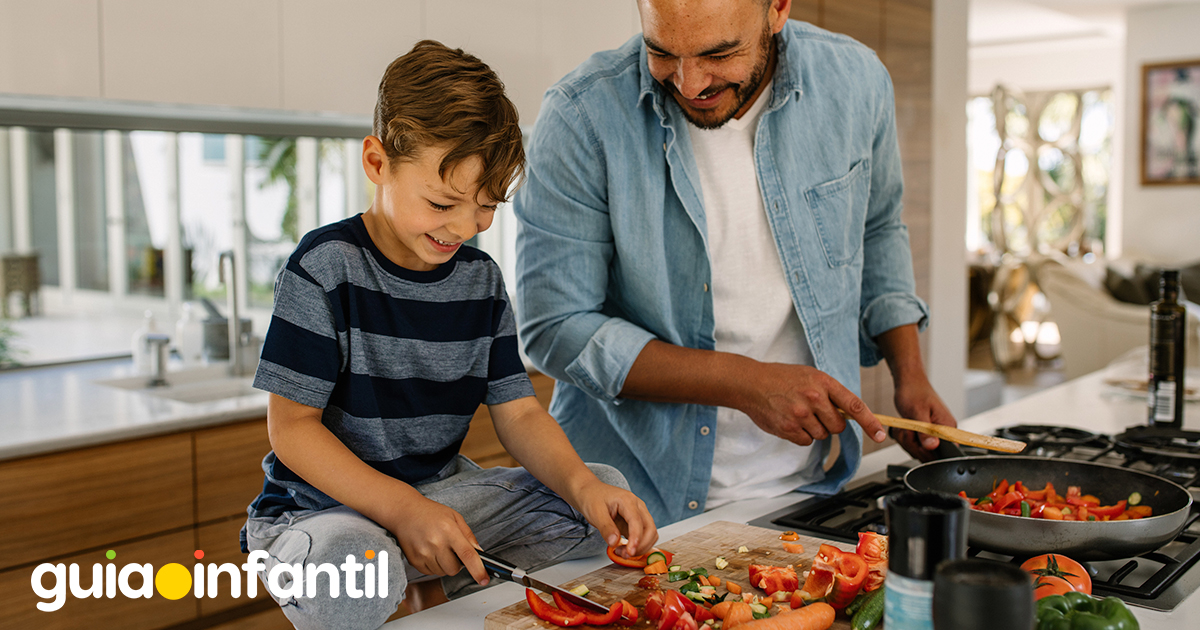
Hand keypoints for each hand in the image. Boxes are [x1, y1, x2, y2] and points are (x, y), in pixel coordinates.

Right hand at [381, 495, 488, 585]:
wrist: (404, 512)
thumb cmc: (431, 513)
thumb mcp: (455, 517)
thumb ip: (468, 535)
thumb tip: (479, 552)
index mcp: (449, 530)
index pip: (467, 555)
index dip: (478, 569)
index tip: (484, 579)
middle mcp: (436, 543)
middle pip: (454, 569)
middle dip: (457, 563)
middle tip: (452, 550)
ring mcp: (423, 553)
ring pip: (443, 572)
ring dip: (445, 565)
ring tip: (438, 548)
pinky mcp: (414, 561)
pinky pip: (431, 572)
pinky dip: (434, 566)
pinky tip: (430, 551)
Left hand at [570, 478, 658, 559]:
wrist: (591, 492)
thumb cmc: (593, 498)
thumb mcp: (595, 513)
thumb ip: (606, 528)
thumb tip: (614, 542)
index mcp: (628, 500)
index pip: (637, 522)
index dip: (636, 539)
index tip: (629, 552)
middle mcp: (638, 506)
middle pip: (650, 529)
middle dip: (641, 545)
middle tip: (624, 555)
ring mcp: (638, 514)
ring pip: (650, 534)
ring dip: (641, 547)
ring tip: (621, 552)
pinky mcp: (636, 522)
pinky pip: (643, 536)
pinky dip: (638, 545)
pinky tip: (624, 549)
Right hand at [737, 363, 887, 446]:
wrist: (751, 383)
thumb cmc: (781, 378)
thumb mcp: (810, 376)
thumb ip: (830, 393)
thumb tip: (849, 413)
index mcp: (823, 382)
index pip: (854, 405)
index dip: (871, 422)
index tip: (881, 435)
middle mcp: (814, 398)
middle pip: (838, 426)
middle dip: (830, 423)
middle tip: (815, 412)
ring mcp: (801, 414)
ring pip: (822, 435)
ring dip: (813, 429)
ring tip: (797, 413)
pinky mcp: (788, 428)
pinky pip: (806, 441)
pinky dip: (800, 435)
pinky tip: (789, 421)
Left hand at [892, 376, 956, 461]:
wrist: (909, 383)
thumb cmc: (914, 392)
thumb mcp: (917, 412)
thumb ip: (925, 431)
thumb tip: (932, 446)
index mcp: (948, 428)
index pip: (944, 452)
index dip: (927, 451)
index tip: (916, 439)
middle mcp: (944, 434)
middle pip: (929, 455)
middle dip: (913, 444)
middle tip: (907, 429)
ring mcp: (935, 435)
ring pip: (919, 451)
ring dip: (907, 441)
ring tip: (905, 426)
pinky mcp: (926, 435)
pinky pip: (915, 446)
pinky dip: (906, 439)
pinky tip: (904, 428)